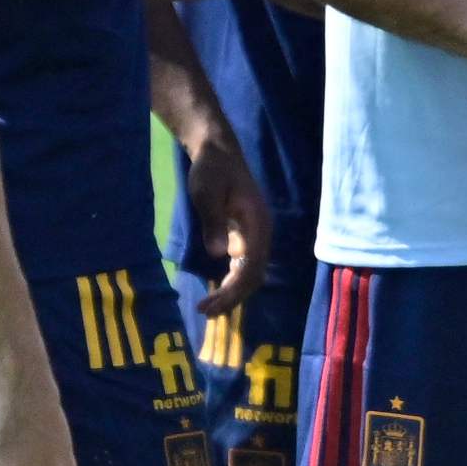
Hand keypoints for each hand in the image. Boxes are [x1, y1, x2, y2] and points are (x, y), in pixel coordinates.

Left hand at [180, 122, 273, 312]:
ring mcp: (254, 236)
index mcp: (257, 224)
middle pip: (253, 275)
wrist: (218, 153)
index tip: (210, 303)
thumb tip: (219, 254)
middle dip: (232, 297)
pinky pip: (244, 266)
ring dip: (232, 293)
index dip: (232, 289)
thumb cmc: (212, 171)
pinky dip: (232, 282)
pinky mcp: (245, 236)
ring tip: (209, 308)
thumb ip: (213, 222)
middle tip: (205, 312)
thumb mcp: (206, 193)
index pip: (250, 266)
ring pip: (250, 273)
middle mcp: (261, 234)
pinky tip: (217, 291)